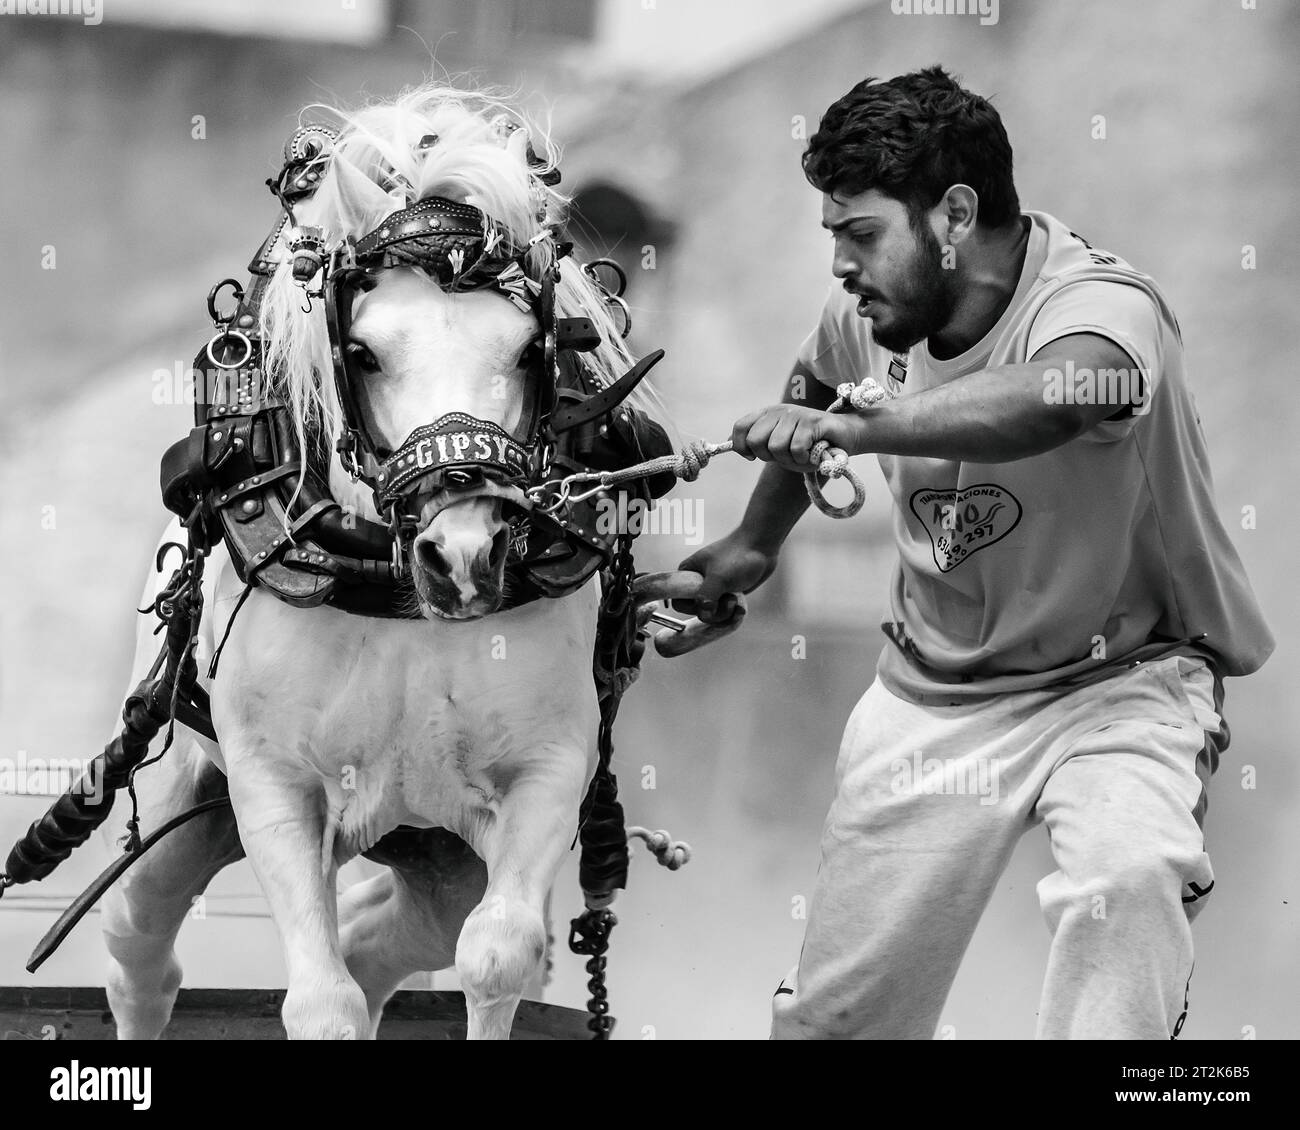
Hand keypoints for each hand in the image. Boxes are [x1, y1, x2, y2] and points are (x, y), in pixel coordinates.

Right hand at [674, 531, 778, 623]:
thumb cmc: (737, 555)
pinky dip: (733, 613)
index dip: (692, 608)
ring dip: (726, 612)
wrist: (761, 547)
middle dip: (715, 612)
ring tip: (735, 599)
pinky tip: (740, 606)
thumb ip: (706, 597)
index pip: (678, 602)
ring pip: (713, 615)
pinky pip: (725, 613)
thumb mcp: (718, 577)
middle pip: (698, 612)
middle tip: (728, 598)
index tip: (707, 603)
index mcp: (688, 575)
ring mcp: (713, 591)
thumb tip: (703, 614)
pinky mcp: (726, 595)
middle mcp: (697, 584)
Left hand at [730, 404, 857, 471]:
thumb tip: (725, 443)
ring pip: (776, 447)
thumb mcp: (778, 445)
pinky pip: (796, 448)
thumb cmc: (810, 445)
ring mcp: (796, 414)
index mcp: (768, 414)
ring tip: (802, 454)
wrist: (845, 437)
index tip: (752, 457)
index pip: (740, 428)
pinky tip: (813, 453)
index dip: (741, 447)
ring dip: (790, 460)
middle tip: (785, 456)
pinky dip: (804, 458)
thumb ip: (754, 442)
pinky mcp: (813, 421)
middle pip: (755, 441)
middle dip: (768, 457)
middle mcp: (780, 411)